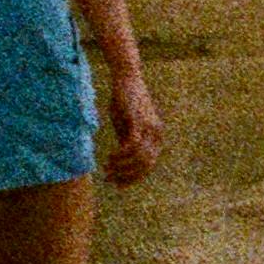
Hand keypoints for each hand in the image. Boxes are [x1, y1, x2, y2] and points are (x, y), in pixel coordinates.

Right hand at [98, 66, 166, 187]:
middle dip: (125, 175)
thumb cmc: (125, 102)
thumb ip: (127, 142)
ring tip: (107, 167)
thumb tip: (122, 162)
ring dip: (121, 167)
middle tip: (108, 178)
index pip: (147, 167)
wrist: (126, 78)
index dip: (132, 178)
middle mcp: (156, 135)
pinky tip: (110, 157)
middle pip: (144, 166)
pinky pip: (132, 146)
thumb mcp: (126, 126)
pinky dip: (121, 156)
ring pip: (138, 159)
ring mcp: (149, 128)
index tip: (117, 185)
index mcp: (155, 138)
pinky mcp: (139, 121)